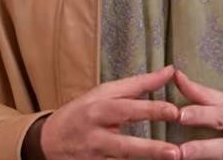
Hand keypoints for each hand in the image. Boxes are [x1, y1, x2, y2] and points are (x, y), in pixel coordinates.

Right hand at [35, 64, 182, 159]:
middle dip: (149, 149)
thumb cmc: (83, 112)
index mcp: (99, 109)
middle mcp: (95, 135)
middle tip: (174, 151)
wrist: (48, 140)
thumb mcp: (105, 92)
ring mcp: (94, 157)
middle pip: (124, 144)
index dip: (151, 110)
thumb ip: (139, 84)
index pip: (127, 109)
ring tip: (171, 159)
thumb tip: (170, 71)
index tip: (174, 111)